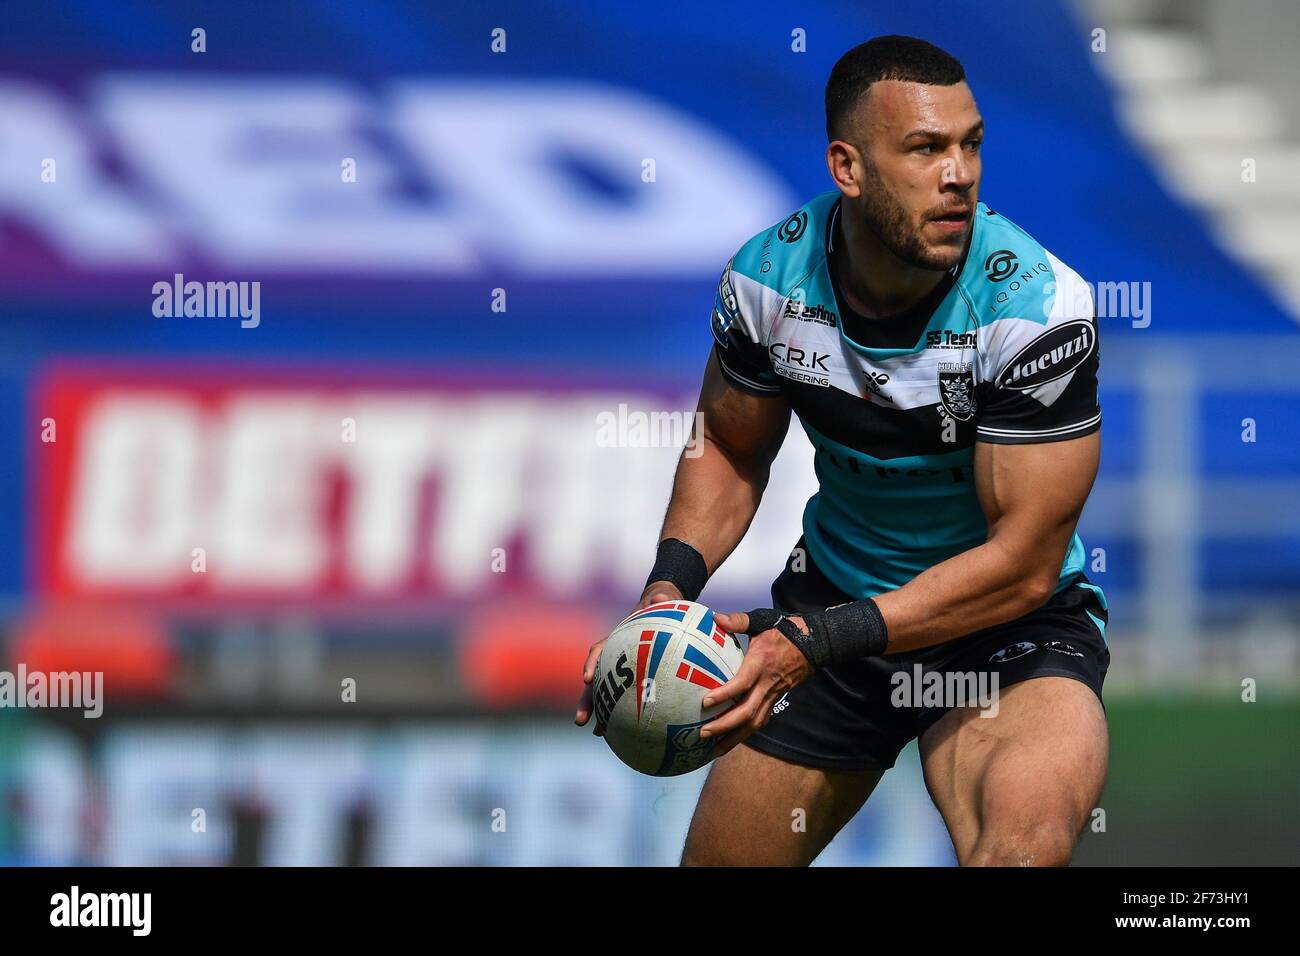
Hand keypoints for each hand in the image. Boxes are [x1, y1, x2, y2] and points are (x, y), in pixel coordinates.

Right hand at [575, 581, 684, 733]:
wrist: (662, 610)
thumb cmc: (661, 606)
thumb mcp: (663, 601)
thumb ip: (661, 601)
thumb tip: (660, 597)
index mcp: (617, 639)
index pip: (599, 651)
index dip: (592, 664)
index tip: (587, 679)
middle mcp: (614, 657)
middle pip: (596, 681)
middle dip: (587, 701)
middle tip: (581, 720)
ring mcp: (622, 670)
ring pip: (607, 694)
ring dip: (600, 713)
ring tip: (598, 734)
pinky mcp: (634, 680)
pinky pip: (628, 699)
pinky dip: (625, 714)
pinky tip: (629, 734)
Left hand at [699, 609, 813, 756]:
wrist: (813, 643)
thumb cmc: (784, 631)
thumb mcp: (762, 620)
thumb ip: (739, 621)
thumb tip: (716, 618)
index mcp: (761, 664)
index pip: (742, 684)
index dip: (725, 694)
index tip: (706, 702)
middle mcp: (767, 684)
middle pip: (747, 712)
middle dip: (725, 726)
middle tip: (703, 733)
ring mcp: (773, 694)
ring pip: (755, 722)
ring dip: (735, 738)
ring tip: (713, 749)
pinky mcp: (775, 699)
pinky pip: (761, 720)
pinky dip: (745, 733)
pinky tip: (731, 740)